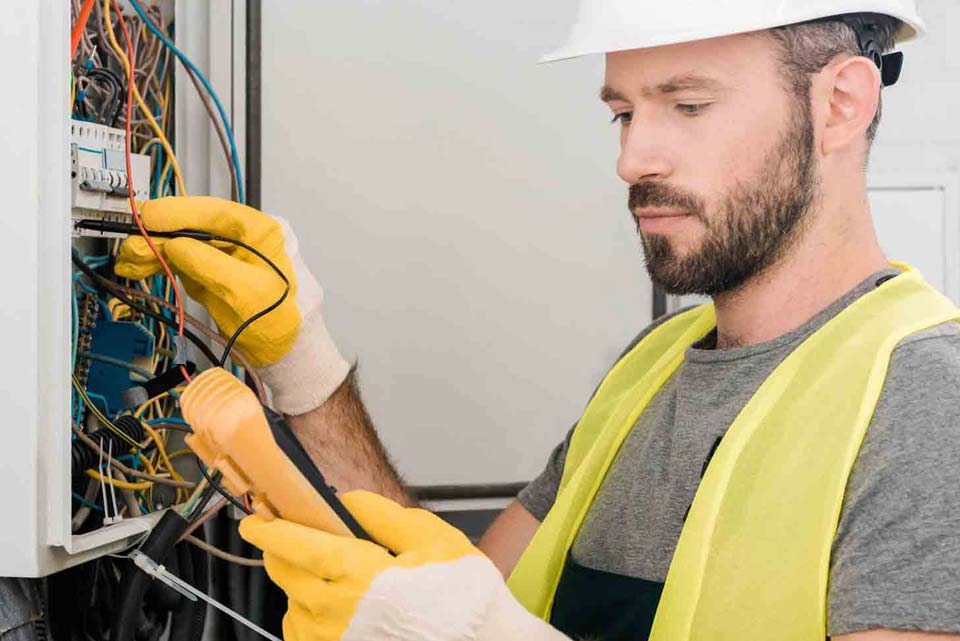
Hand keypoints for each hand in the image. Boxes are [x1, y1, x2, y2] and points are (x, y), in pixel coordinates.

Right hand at [115, 196, 348, 411]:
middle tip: (131, 246)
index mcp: (263, 232)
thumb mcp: (248, 293)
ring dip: (154, 250)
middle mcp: (246, 238)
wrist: (288, 355)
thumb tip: (176, 245)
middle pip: (194, 227)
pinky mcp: (216, 274)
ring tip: (129, 261)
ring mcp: (229, 255)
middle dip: (160, 236)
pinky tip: (142, 266)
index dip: (179, 213)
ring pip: (184, 244)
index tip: (149, 218)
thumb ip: (211, 265)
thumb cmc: (285, 324)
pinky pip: (184, 262)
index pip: (215, 212)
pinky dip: (161, 264)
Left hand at [239, 491, 569, 640]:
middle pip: (287, 575)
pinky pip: (305, 636)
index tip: (255, 520)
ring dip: (298, 586)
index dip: (270, 530)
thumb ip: (384, 515)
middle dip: (282, 551)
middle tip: (293, 537)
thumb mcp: (433, 539)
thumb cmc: (464, 598)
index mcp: (359, 576)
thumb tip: (349, 499)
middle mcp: (338, 614)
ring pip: (294, 608)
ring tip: (326, 576)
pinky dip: (308, 619)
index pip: (297, 545)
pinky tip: (332, 609)